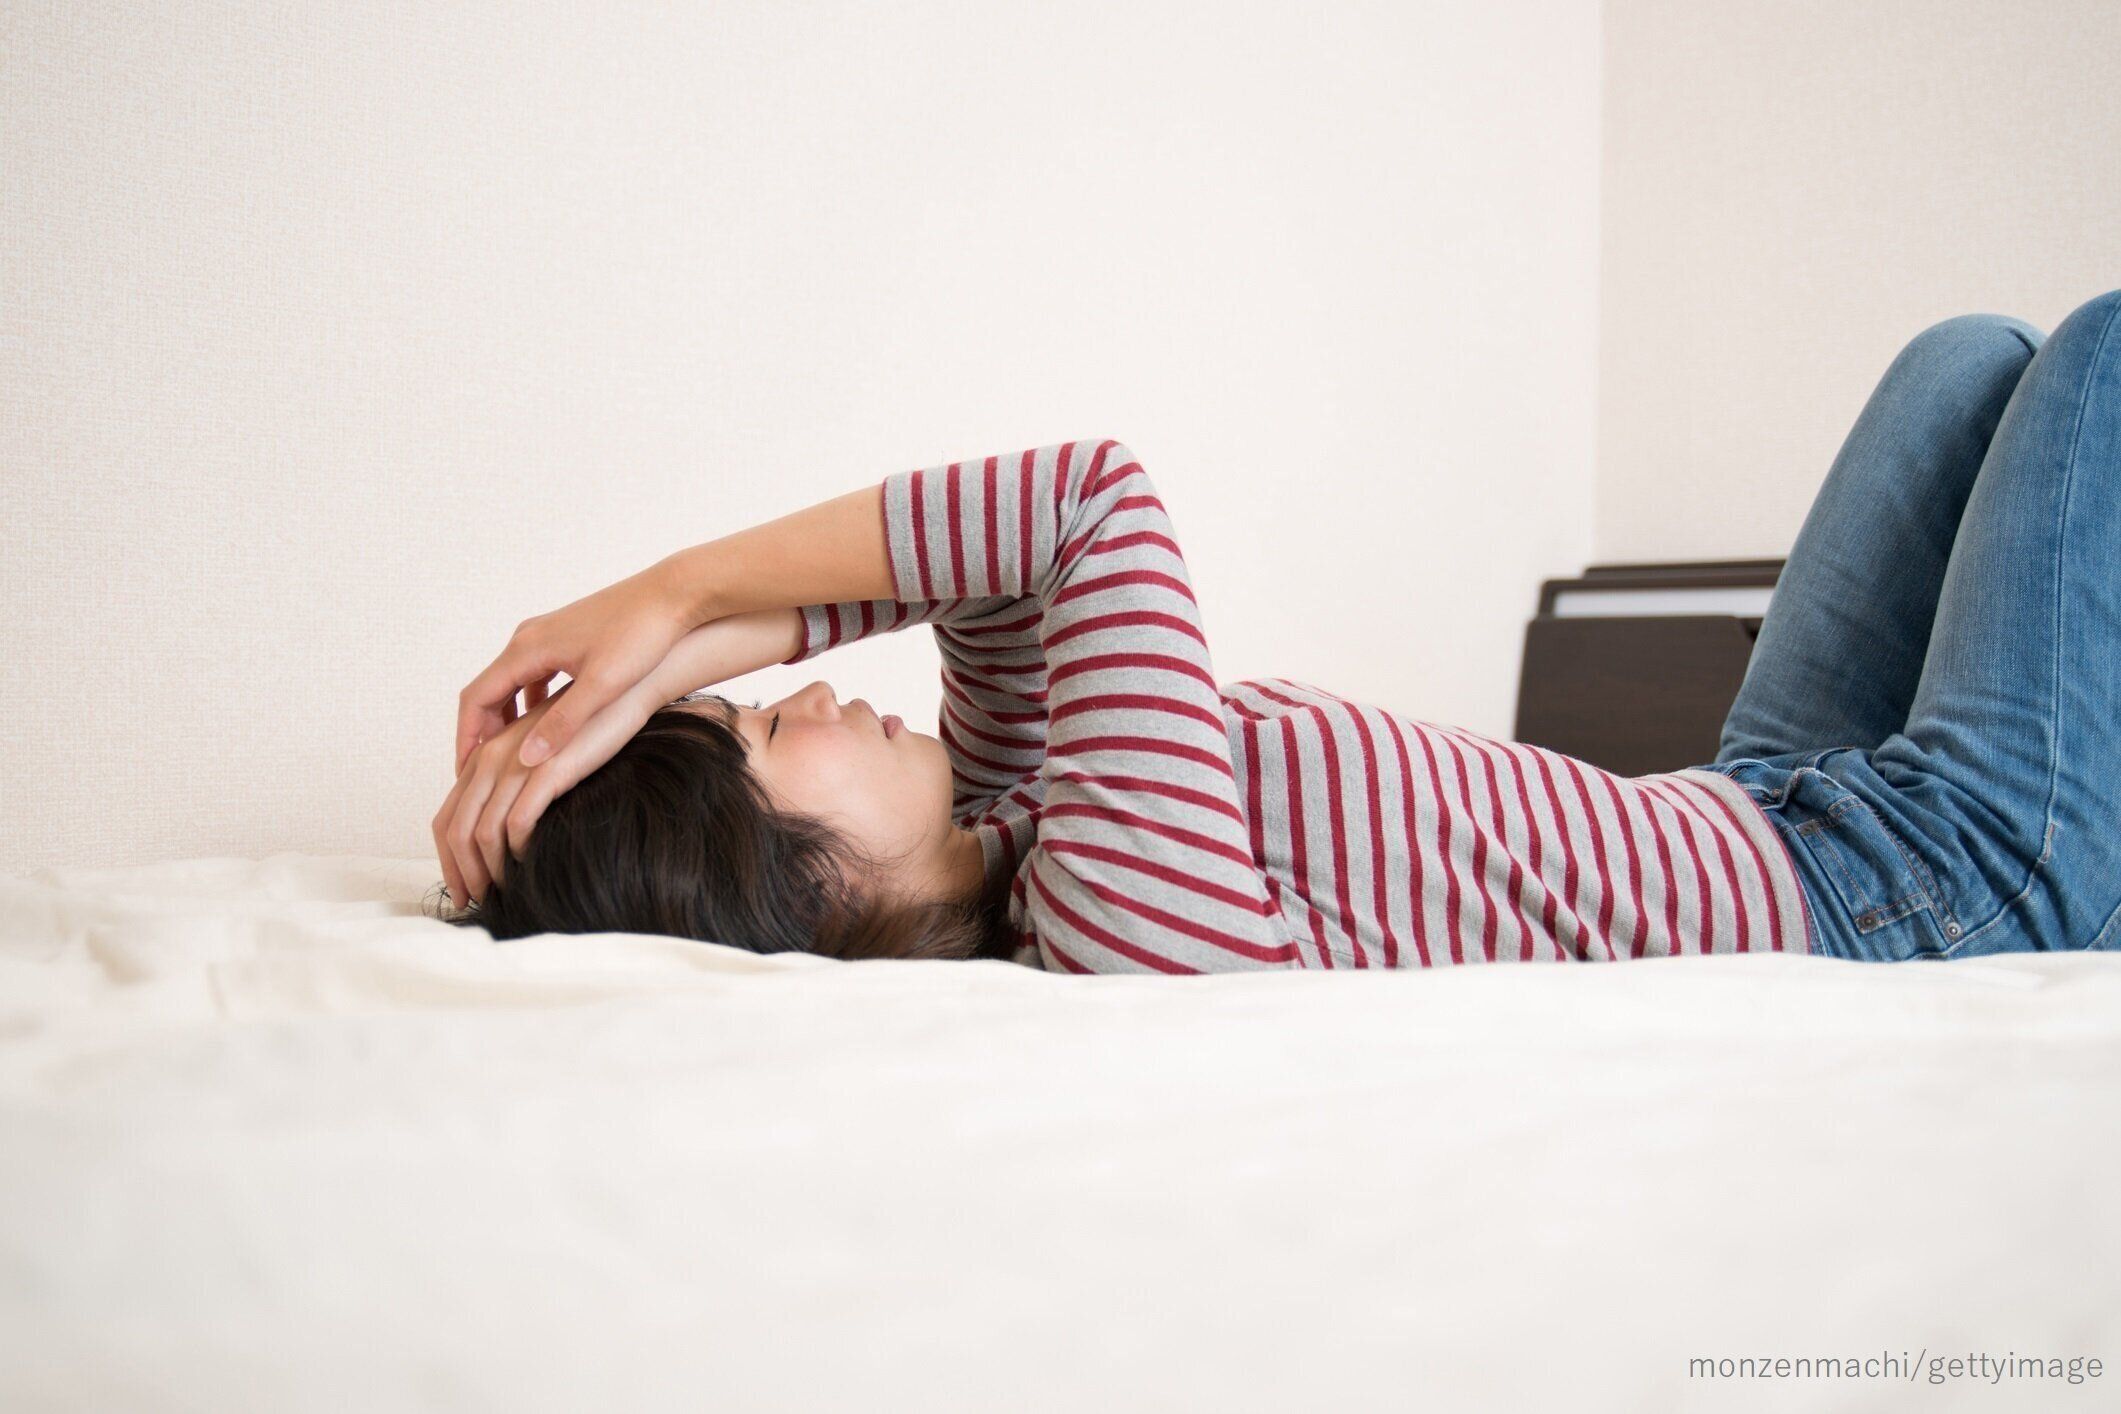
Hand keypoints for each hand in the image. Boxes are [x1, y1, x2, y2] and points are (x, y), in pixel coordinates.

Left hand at [433, 675, 662, 908]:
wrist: (625, 693)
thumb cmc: (590, 730)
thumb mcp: (543, 758)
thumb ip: (519, 787)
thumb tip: (508, 838)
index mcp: (484, 757)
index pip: (445, 818)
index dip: (448, 860)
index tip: (463, 889)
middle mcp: (490, 758)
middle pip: (455, 829)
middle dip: (460, 874)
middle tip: (474, 903)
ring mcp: (516, 762)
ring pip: (481, 832)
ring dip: (489, 871)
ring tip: (504, 892)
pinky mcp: (546, 770)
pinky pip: (518, 822)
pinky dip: (519, 851)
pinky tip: (531, 864)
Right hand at [454, 561, 700, 775]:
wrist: (674, 593)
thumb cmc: (641, 635)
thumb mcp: (602, 685)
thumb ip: (563, 723)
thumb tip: (525, 759)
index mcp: (527, 650)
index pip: (476, 700)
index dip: (466, 739)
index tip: (463, 774)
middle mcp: (528, 638)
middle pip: (488, 691)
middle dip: (482, 733)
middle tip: (482, 773)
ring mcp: (548, 635)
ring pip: (512, 682)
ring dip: (506, 718)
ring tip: (511, 756)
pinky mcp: (568, 636)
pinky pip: (535, 674)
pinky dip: (530, 702)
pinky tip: (548, 725)